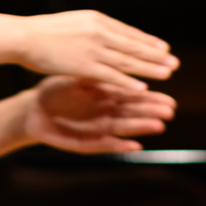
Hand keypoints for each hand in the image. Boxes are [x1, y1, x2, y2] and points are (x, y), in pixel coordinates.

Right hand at [16, 10, 178, 90]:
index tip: (163, 47)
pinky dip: (127, 82)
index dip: (148, 41)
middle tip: (175, 62)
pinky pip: (111, 76)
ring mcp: (93, 49)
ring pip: (127, 60)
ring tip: (168, 74)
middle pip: (134, 46)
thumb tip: (106, 32)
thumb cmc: (44, 32)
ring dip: (149, 68)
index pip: (129, 32)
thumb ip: (92, 29)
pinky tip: (142, 87)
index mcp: (97, 20)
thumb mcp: (73, 23)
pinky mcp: (84, 65)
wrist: (23, 36)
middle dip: (156, 55)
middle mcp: (99, 32)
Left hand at [21, 76, 177, 153]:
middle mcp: (105, 112)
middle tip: (171, 109)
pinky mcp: (86, 143)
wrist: (34, 110)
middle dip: (151, 111)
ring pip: (123, 128)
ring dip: (141, 127)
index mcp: (104, 95)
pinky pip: (104, 145)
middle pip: (132, 112)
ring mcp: (97, 128)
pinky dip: (119, 146)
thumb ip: (92, 75)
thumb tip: (110, 58)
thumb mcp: (74, 79)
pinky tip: (135, 146)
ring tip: (159, 125)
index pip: (131, 94)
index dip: (149, 95)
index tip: (167, 92)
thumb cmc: (55, 91)